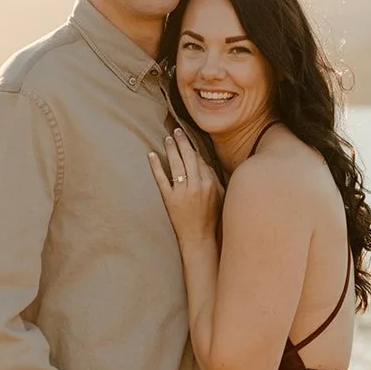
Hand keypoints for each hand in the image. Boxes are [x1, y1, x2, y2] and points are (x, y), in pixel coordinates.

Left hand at [148, 127, 221, 244]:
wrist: (199, 238)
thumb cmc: (211, 218)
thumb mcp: (219, 197)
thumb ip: (212, 178)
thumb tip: (203, 162)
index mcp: (210, 184)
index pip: (199, 160)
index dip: (193, 148)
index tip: (188, 139)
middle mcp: (196, 186)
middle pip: (188, 158)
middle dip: (182, 142)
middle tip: (177, 130)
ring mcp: (182, 192)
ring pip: (176, 165)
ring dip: (171, 149)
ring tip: (167, 138)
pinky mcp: (169, 200)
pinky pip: (161, 179)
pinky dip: (156, 166)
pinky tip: (151, 155)